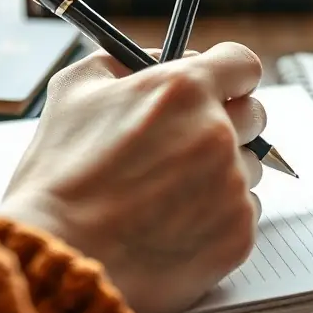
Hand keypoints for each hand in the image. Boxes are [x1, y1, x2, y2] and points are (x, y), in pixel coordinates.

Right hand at [0, 42, 264, 312]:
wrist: (58, 256)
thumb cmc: (59, 177)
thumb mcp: (74, 90)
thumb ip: (125, 60)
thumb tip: (161, 57)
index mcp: (184, 90)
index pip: (243, 64)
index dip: (230, 75)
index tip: (222, 87)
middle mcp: (217, 133)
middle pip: (255, 115)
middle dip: (229, 122)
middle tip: (189, 142)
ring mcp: (232, 185)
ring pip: (250, 166)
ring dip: (224, 171)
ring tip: (170, 191)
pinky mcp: (238, 232)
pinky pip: (245, 210)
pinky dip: (219, 215)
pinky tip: (175, 222)